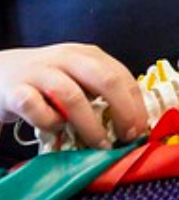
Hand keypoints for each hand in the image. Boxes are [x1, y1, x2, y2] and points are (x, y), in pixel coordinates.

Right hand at [0, 43, 144, 148]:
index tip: (141, 128)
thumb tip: (131, 120)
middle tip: (127, 136)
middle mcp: (67, 58)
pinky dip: (50, 122)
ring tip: (99, 144)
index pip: (121, 75)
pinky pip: (37, 108)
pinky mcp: (15, 91)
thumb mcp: (77, 76)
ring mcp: (40, 73)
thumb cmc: (46, 79)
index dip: (135, 103)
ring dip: (90, 125)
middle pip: (105, 80)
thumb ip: (99, 91)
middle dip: (123, 111)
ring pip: (73, 97)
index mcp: (87, 54)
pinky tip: (55, 130)